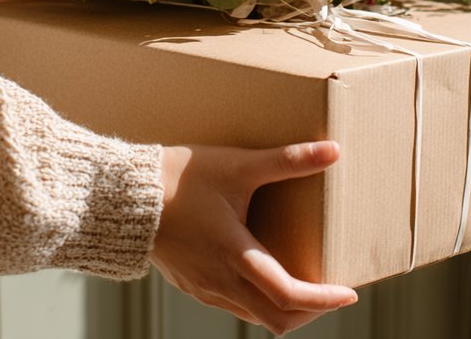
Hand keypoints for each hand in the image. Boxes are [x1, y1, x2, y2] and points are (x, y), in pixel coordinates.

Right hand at [154, 141, 357, 335]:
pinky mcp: (189, 284)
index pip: (289, 296)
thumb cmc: (179, 177)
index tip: (349, 294)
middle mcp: (220, 282)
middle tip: (331, 294)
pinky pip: (232, 306)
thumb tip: (332, 150)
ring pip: (253, 316)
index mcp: (235, 255)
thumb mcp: (237, 166)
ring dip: (283, 308)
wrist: (121, 196)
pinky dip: (257, 300)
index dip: (324, 301)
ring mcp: (202, 288)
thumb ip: (287, 161)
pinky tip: (262, 274)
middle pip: (276, 319)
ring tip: (304, 285)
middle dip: (309, 313)